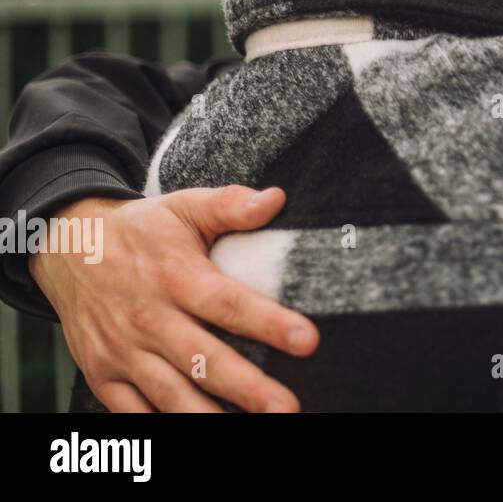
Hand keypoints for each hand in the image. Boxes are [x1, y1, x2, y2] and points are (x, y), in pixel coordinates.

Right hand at [30, 185, 318, 411]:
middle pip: (203, 360)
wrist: (65, 246)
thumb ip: (230, 205)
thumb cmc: (139, 229)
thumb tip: (276, 199)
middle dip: (248, 388)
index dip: (269, 323)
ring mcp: (122, 350)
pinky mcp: (102, 373)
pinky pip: (132, 411)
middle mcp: (148, 318)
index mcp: (175, 276)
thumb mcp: (183, 206)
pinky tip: (200, 432)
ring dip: (209, 416)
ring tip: (251, 430)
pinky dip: (160, 425)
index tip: (308, 340)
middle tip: (288, 408)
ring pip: (170, 394)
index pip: (228, 304)